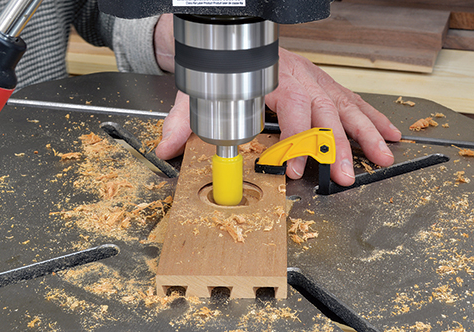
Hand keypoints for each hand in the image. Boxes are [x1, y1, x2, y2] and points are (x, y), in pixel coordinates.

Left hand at [156, 47, 401, 185]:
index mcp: (274, 82)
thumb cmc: (222, 67)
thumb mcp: (199, 91)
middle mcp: (301, 81)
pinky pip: (354, 102)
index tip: (291, 168)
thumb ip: (185, 120)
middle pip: (325, 114)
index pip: (290, 115)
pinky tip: (391, 135)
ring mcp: (317, 82)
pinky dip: (374, 119)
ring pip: (347, 108)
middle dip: (337, 147)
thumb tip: (167, 148)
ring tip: (386, 158)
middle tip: (345, 176)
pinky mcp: (325, 86)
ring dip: (367, 135)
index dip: (293, 143)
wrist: (232, 37)